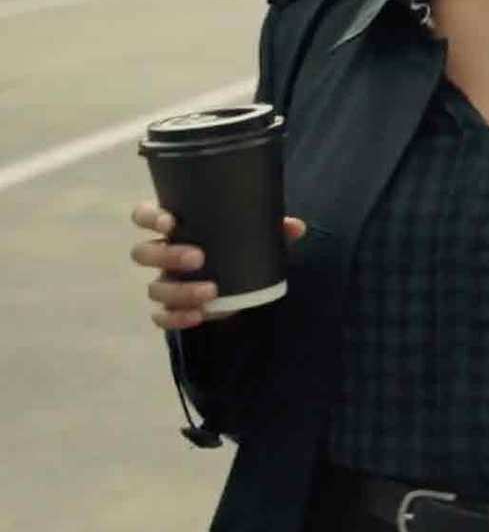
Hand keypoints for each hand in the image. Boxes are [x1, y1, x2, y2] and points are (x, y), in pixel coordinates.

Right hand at [129, 201, 304, 330]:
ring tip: (211, 292)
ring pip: (154, 287)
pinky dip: (176, 318)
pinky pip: (161, 317)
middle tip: (199, 258)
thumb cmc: (233, 241)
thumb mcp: (252, 231)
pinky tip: (198, 316)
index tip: (171, 222)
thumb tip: (297, 227)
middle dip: (168, 255)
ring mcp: (163, 281)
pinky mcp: (170, 307)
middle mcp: (161, 253)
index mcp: (173, 227)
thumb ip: (272, 227)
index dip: (150, 217)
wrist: (235, 274)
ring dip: (179, 290)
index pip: (144, 216)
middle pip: (144, 253)